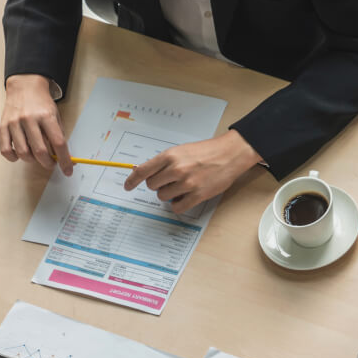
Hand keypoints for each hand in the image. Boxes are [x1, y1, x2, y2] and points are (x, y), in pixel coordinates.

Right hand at [0, 74, 71, 174]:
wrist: (25, 86)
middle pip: (40, 151)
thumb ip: (59, 136)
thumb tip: (66, 158)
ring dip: (32, 161)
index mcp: (46, 116)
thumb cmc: (41, 103)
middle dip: (48, 163)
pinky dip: (13, 158)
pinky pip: (6, 150)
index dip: (65, 160)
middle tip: (51, 163)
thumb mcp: (55, 115)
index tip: (68, 170)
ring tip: (36, 156)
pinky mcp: (3, 127)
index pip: (58, 143)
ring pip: (23, 153)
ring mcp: (14, 123)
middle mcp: (29, 119)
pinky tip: (20, 154)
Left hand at [123, 130, 263, 212]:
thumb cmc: (205, 152)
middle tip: (169, 181)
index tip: (127, 186)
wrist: (230, 154)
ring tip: (181, 187)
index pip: (143, 170)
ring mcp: (187, 183)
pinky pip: (177, 207)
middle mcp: (176, 169)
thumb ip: (164, 162)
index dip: (132, 180)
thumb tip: (146, 174)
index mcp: (170, 156)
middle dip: (158, 185)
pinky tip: (184, 198)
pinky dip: (178, 205)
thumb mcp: (181, 150)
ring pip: (163, 197)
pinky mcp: (198, 195)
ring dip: (169, 195)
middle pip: (152, 186)